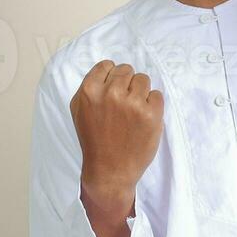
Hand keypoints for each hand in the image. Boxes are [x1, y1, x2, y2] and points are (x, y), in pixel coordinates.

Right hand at [70, 60, 164, 219]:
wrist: (110, 170)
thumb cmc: (94, 140)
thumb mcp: (79, 111)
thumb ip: (90, 88)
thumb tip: (108, 70)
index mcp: (90, 91)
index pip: (107, 66)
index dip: (111, 77)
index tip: (113, 90)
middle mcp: (111, 94)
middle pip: (127, 70)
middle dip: (126, 84)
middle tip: (123, 104)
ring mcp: (133, 104)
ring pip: (143, 79)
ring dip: (140, 92)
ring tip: (133, 111)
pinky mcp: (151, 114)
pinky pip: (157, 95)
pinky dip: (152, 105)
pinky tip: (142, 119)